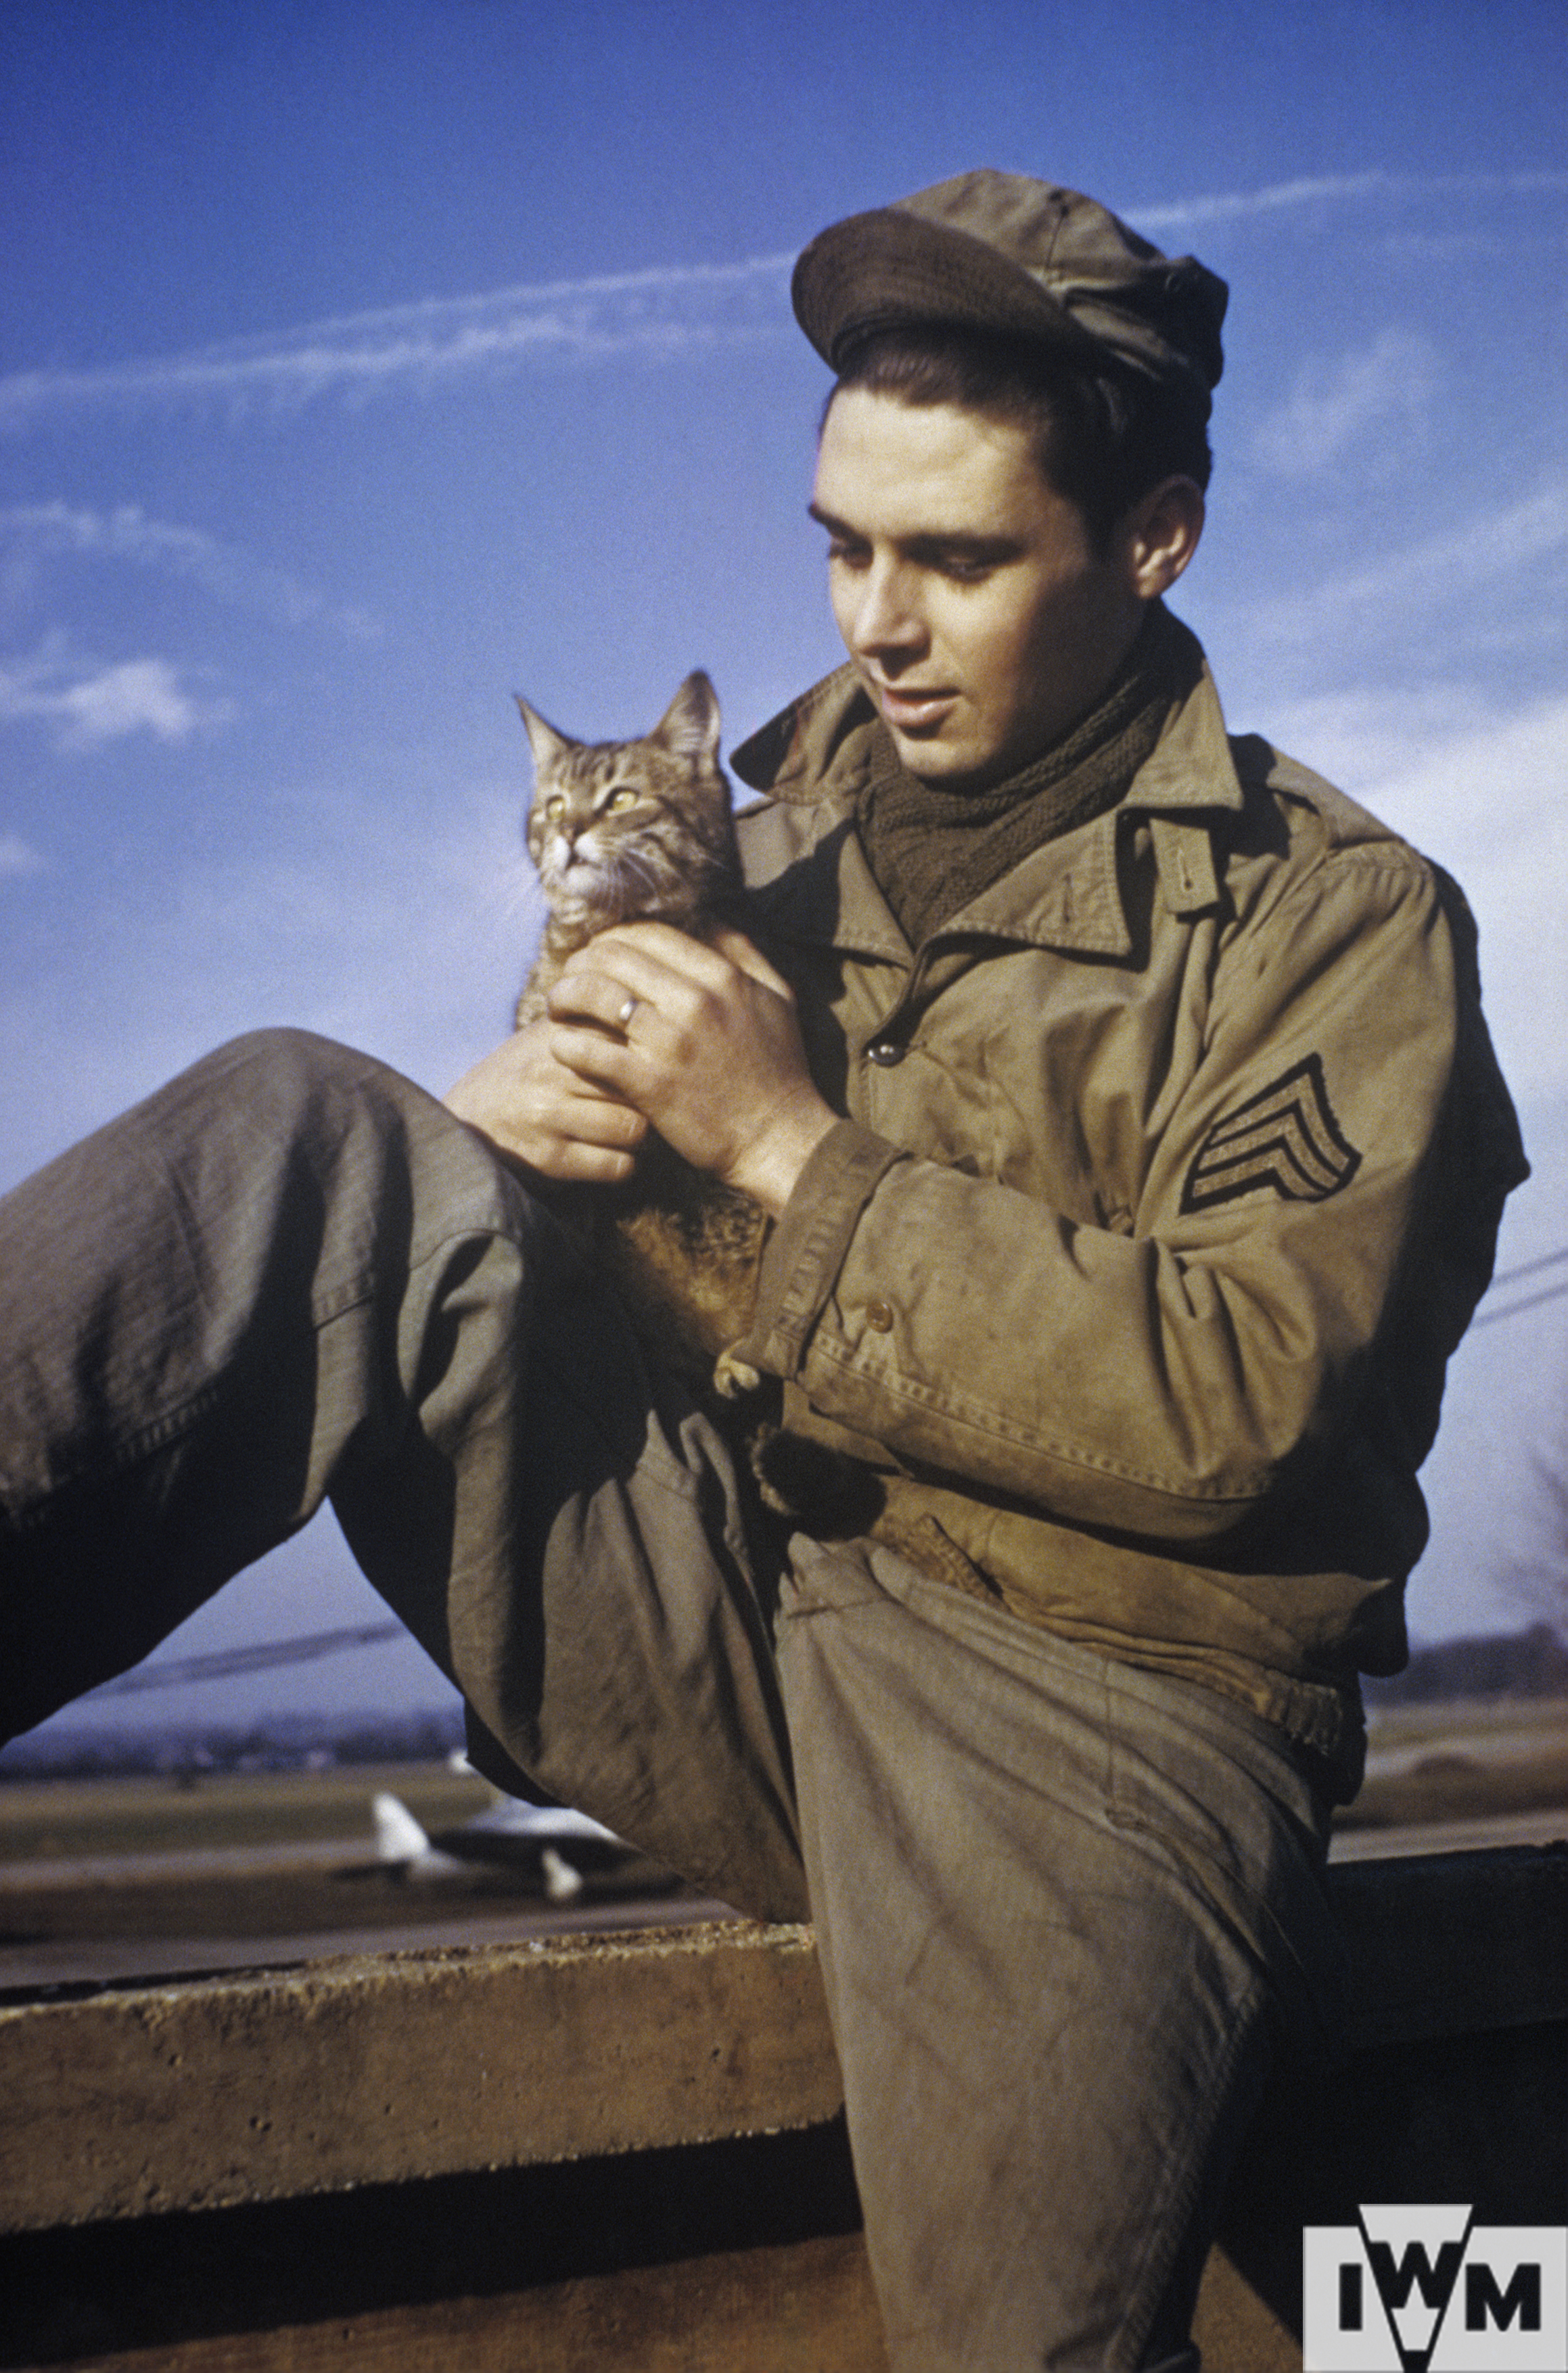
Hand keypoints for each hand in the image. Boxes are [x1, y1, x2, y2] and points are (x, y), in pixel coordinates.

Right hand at [444, 1018, 649, 1182]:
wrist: (466, 1120)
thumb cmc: (524, 1073)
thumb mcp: (550, 1034)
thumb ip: (595, 1018)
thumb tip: (655, 1009)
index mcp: (560, 1032)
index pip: (632, 1038)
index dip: (653, 1056)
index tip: (657, 1067)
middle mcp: (554, 1069)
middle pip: (639, 1084)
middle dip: (651, 1099)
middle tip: (650, 1106)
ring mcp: (550, 1115)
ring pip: (633, 1128)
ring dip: (639, 1135)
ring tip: (630, 1130)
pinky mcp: (550, 1158)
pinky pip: (616, 1166)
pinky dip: (624, 1165)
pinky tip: (613, 1155)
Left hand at [545, 923, 837, 1214]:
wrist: (780, 1139)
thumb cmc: (779, 1070)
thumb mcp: (777, 1000)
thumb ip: (745, 956)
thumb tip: (713, 922)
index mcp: (722, 976)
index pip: (647, 933)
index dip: (612, 939)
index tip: (599, 957)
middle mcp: (694, 1000)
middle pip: (612, 955)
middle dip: (580, 963)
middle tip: (570, 981)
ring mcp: (669, 1042)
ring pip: (593, 994)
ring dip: (564, 997)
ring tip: (558, 1010)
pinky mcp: (649, 1084)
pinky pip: (587, 1050)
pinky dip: (566, 1045)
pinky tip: (563, 1048)